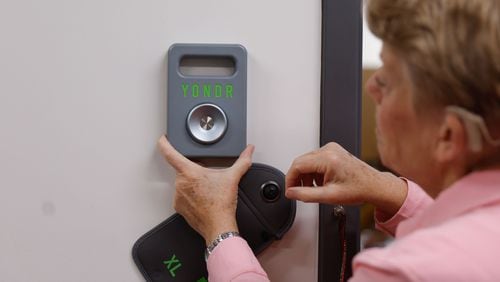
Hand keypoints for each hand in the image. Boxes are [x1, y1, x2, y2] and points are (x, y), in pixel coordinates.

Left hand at [157, 136, 254, 244]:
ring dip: (192, 184)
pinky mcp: (178, 207)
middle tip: (206, 177)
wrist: (218, 226)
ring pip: (183, 183)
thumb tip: (248, 151)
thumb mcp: (233, 178)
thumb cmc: (221, 204)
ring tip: (206, 190)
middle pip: (182, 170)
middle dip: (194, 171)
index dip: (164, 143)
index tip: (163, 139)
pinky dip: (190, 196)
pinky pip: (182, 196)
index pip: (170, 153)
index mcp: (189, 172)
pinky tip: (202, 199)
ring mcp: (178, 196)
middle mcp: (180, 183)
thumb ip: (242, 161)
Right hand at [285, 142, 406, 215]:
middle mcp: (329, 150)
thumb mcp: (329, 196)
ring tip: (315, 189)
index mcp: (327, 158)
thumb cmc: (358, 189)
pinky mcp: (333, 151)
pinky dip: (314, 172)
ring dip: (306, 176)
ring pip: (307, 161)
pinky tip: (321, 182)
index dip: (290, 179)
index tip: (289, 190)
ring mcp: (331, 149)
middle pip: (301, 162)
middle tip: (299, 192)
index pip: (297, 165)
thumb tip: (291, 193)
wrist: (374, 186)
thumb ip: (306, 195)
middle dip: (298, 178)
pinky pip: (315, 160)